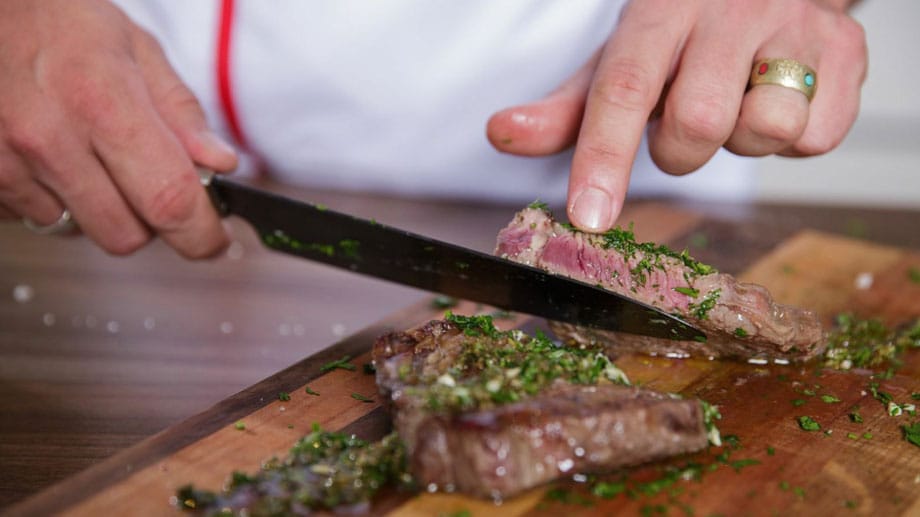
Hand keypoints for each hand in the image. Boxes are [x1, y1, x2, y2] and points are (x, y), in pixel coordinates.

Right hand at [0, 0, 236, 256]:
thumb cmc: (59, 20)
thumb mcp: (135, 48)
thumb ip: (181, 112)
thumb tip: (220, 164)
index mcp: (101, 101)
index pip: (168, 200)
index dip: (200, 233)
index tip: (212, 239)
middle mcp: (49, 137)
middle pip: (125, 235)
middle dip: (147, 220)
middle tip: (146, 181)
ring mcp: (6, 162)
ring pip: (78, 232)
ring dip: (96, 210)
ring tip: (88, 155)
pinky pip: (34, 219)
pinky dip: (53, 200)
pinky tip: (51, 158)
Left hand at [487, 0, 866, 231]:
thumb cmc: (684, 34)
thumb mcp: (621, 60)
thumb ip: (567, 108)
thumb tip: (502, 134)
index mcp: (660, 12)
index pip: (624, 89)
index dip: (603, 158)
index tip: (588, 218)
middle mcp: (729, 11)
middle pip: (697, 125)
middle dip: (681, 151)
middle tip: (684, 124)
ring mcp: (795, 26)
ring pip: (764, 130)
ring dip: (741, 141)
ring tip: (737, 104)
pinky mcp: (847, 51)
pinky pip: (816, 139)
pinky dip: (792, 140)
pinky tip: (777, 101)